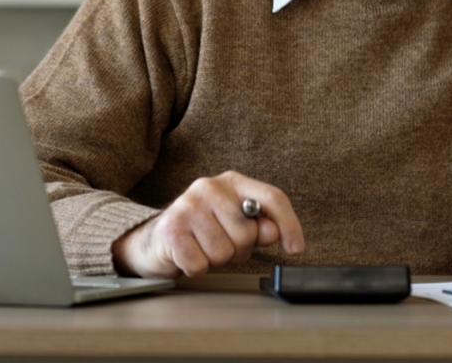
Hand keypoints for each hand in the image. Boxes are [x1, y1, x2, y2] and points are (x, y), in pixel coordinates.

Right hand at [111, 171, 303, 278]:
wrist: (156, 240)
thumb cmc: (202, 232)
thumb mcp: (235, 226)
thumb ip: (259, 226)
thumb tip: (273, 232)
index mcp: (232, 182)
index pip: (271, 197)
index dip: (289, 224)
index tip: (295, 249)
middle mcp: (209, 187)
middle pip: (247, 233)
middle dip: (239, 250)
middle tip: (221, 245)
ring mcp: (188, 206)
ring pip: (224, 252)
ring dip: (215, 260)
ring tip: (203, 248)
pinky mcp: (171, 229)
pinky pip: (201, 264)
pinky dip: (196, 268)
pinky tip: (188, 255)